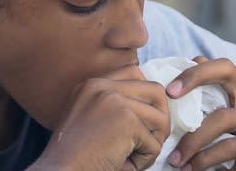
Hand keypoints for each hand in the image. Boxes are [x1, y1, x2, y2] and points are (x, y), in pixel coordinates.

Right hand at [29, 65, 169, 170]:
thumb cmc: (74, 154)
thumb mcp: (88, 116)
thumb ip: (112, 103)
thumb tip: (156, 103)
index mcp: (92, 84)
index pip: (134, 73)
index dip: (146, 98)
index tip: (143, 120)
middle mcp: (102, 86)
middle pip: (155, 90)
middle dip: (161, 117)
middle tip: (150, 140)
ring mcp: (115, 101)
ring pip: (160, 119)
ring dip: (153, 142)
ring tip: (133, 157)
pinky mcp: (126, 121)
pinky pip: (154, 144)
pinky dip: (144, 161)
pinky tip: (124, 165)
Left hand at [164, 56, 235, 170]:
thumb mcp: (223, 130)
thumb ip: (205, 114)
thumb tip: (165, 107)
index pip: (218, 65)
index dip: (192, 69)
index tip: (168, 87)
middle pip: (226, 69)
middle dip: (194, 76)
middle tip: (169, 94)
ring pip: (222, 117)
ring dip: (192, 139)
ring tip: (175, 158)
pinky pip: (229, 146)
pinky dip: (205, 158)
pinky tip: (191, 168)